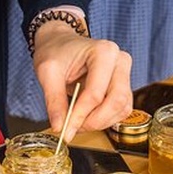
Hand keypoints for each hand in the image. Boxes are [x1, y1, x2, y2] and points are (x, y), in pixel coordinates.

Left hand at [32, 20, 132, 140]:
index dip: (80, 115)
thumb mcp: (47, 72)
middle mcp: (120, 62)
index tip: (65, 130)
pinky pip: (121, 111)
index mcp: (104, 52)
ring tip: (77, 122)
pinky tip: (87, 117)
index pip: (95, 93)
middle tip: (73, 129)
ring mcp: (125, 75)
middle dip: (94, 121)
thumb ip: (54, 100)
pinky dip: (105, 120)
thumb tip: (60, 126)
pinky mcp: (124, 87)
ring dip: (100, 122)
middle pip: (116, 101)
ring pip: (121, 109)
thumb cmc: (57, 51)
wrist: (62, 44)